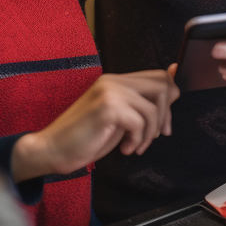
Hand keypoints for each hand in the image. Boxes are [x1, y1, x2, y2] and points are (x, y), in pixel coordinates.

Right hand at [11, 66, 178, 181]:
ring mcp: (110, 91)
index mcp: (116, 80)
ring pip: (153, 108)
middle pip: (163, 86)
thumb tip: (174, 84)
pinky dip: (138, 140)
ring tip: (135, 145)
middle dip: (165, 116)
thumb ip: (141, 104)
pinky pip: (140, 122)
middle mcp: (114, 80)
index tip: (163, 125)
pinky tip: (125, 149)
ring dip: (149, 134)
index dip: (169, 100)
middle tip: (154, 136)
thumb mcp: (119, 118)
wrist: (51, 149)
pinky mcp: (107, 107)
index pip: (159, 76)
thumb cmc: (85, 137)